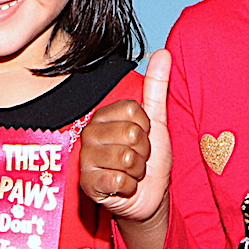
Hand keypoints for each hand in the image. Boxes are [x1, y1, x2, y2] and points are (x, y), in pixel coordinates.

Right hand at [81, 48, 170, 223]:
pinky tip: (122, 186)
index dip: (147, 128)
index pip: (134, 111)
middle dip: (144, 151)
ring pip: (126, 157)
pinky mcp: (87, 184)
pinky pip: (118, 179)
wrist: (149, 196)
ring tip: (131, 172)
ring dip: (137, 170)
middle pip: (131, 133)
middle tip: (138, 159)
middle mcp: (90, 134)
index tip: (143, 138)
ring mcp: (86, 159)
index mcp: (104, 116)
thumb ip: (157, 87)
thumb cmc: (150, 159)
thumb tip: (163, 52)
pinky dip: (128, 186)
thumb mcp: (157, 121)